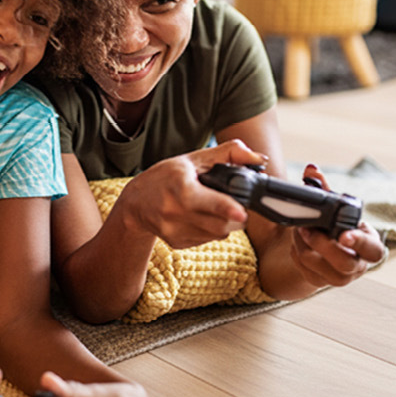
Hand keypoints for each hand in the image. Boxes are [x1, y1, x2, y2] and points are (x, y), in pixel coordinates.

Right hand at [115, 140, 267, 248]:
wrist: (135, 202)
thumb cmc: (166, 177)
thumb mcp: (193, 159)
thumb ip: (229, 153)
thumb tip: (260, 159)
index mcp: (181, 187)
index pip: (210, 202)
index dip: (228, 208)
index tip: (241, 212)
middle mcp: (175, 211)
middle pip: (221, 224)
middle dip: (236, 217)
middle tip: (236, 207)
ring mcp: (174, 229)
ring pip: (217, 234)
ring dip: (225, 224)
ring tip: (214, 209)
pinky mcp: (177, 242)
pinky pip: (207, 240)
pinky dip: (211, 230)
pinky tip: (200, 218)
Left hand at [287, 164, 387, 287]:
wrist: (322, 244)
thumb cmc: (333, 222)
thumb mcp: (332, 206)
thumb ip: (323, 188)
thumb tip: (311, 170)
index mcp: (368, 244)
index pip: (373, 250)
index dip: (359, 243)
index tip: (343, 235)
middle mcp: (358, 264)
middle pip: (346, 264)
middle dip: (322, 245)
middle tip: (305, 229)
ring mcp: (341, 277)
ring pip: (324, 272)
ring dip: (305, 248)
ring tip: (298, 231)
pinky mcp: (321, 282)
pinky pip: (307, 274)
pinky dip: (297, 255)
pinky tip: (297, 243)